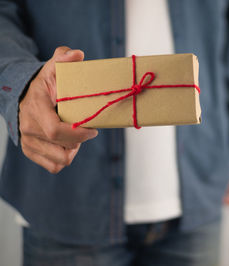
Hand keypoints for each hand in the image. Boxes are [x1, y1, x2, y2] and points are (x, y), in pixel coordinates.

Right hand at [19, 46, 97, 173]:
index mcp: (36, 109)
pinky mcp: (30, 152)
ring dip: (72, 150)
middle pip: (63, 149)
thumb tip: (77, 54)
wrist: (22, 96)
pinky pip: (53, 165)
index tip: (92, 129)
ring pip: (59, 160)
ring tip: (74, 136)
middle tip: (84, 129)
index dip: (78, 134)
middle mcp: (28, 129)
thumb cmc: (43, 84)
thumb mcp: (52, 68)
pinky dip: (63, 157)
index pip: (56, 131)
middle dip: (79, 141)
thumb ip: (63, 59)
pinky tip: (66, 143)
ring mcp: (28, 142)